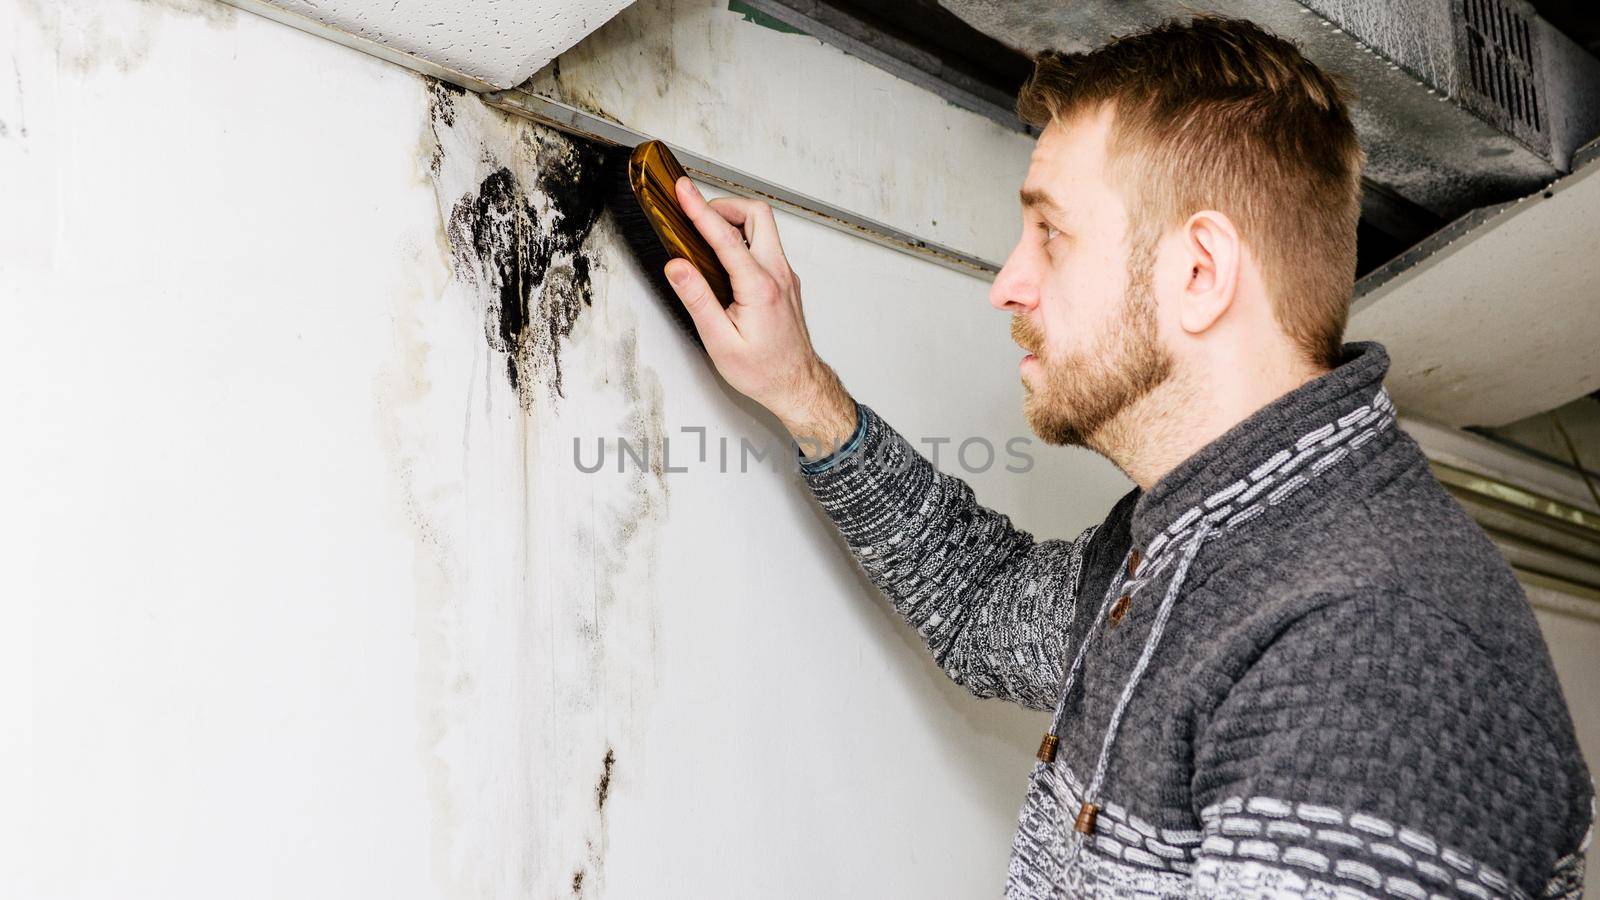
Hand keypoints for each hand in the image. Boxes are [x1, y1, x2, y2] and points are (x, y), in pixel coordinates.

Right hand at [664, 176, 856, 457]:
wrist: (796, 385)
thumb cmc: (762, 371)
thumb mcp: (720, 341)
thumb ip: (698, 299)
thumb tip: (677, 267)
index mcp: (760, 288)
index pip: (726, 237)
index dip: (700, 210)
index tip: (683, 191)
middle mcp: (778, 275)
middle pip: (757, 215)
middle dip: (724, 205)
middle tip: (696, 210)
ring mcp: (785, 276)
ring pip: (764, 227)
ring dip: (734, 219)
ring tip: (706, 230)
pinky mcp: (786, 281)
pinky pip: (766, 245)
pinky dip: (743, 237)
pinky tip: (724, 253)